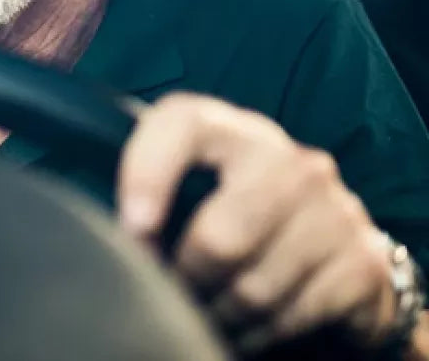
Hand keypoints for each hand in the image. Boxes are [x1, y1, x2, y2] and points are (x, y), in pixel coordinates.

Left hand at [117, 92, 396, 353]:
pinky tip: (247, 327)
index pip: (182, 124)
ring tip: (206, 314)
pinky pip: (296, 315)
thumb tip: (98, 227)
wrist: (329, 238)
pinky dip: (263, 334)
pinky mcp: (361, 256)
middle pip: (220, 236)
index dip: (147, 173)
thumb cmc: (231, 208)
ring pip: (255, 288)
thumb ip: (149, 188)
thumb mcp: (190, 184)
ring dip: (222, 314)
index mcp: (228, 129)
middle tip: (171, 293)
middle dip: (187, 279)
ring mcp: (331, 205)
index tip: (131, 229)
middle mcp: (285, 158)